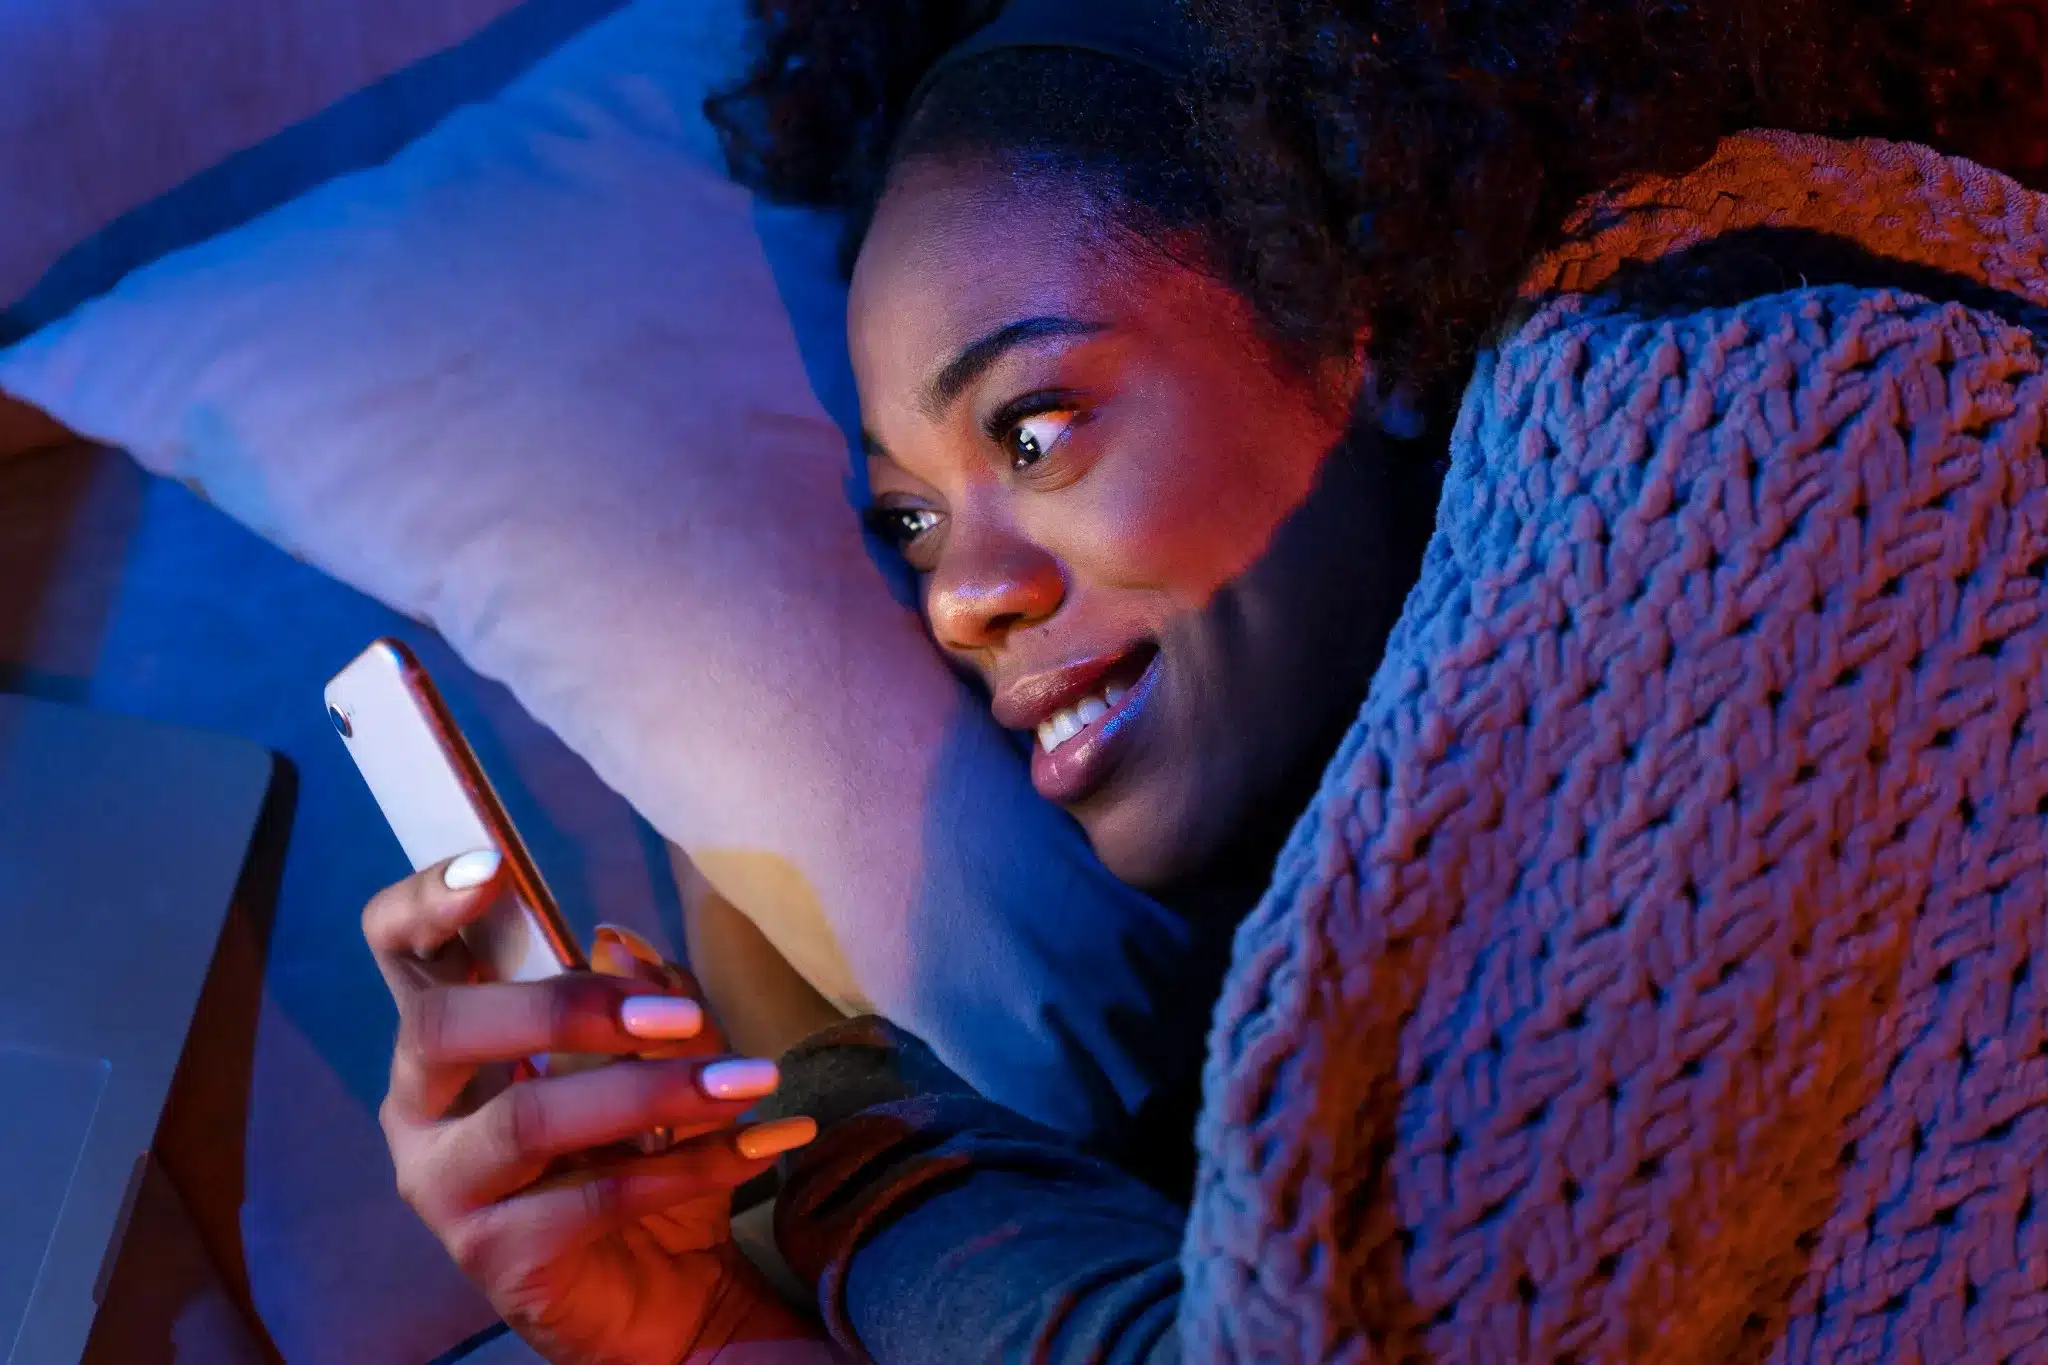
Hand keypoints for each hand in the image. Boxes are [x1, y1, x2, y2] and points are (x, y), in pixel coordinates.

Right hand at [364, 850, 826, 1363]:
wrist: (668, 1291)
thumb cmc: (643, 1153)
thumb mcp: (659, 1058)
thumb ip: (645, 996)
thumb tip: (620, 942)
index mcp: (449, 1039)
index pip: (397, 950)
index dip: (424, 901)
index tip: (492, 867)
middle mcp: (420, 1108)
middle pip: (441, 1027)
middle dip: (564, 1006)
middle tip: (677, 1016)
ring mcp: (445, 1187)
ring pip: (530, 1116)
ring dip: (653, 1090)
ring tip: (748, 1083)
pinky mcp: (493, 1258)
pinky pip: (593, 1196)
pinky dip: (689, 1166)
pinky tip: (754, 1147)